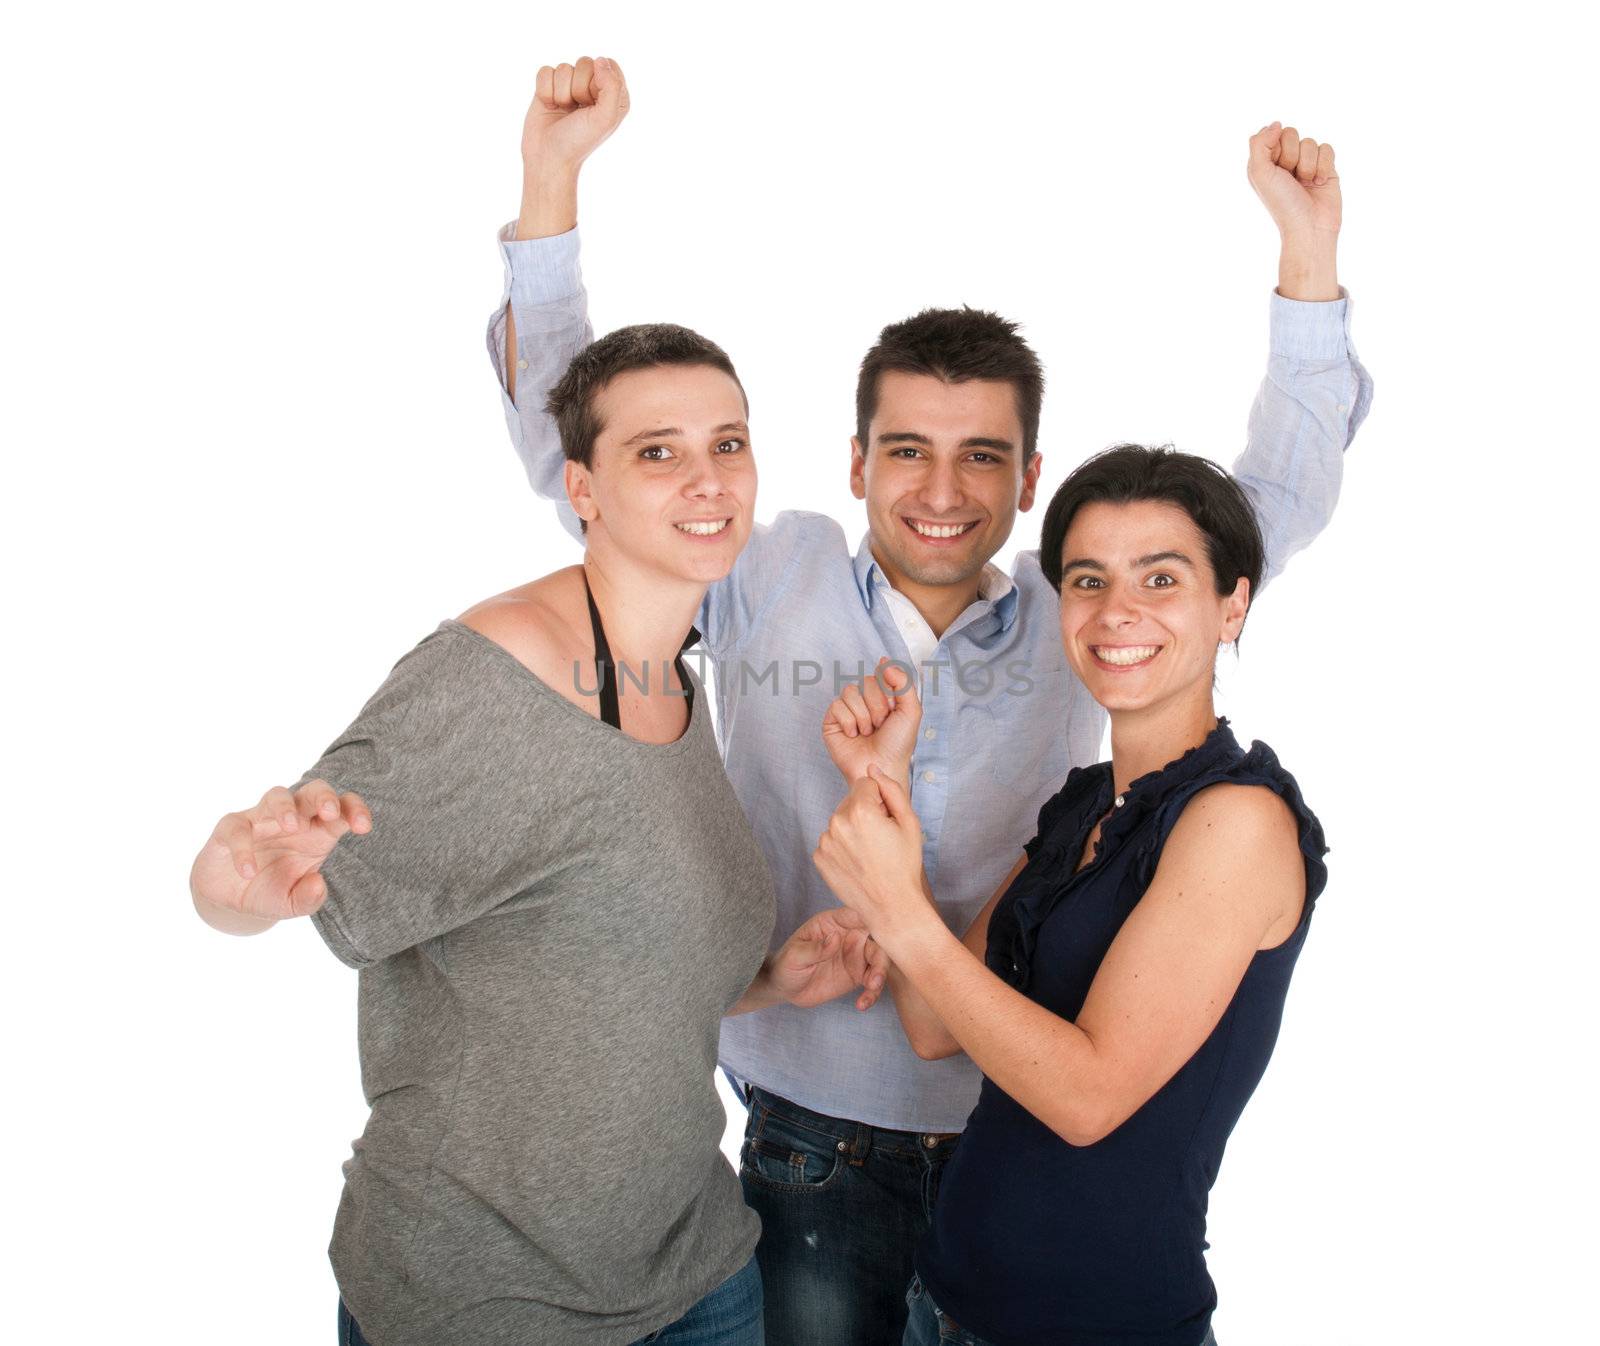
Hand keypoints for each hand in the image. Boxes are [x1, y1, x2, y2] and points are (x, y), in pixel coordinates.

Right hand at [190, 780, 369, 923]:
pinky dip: (242, 846)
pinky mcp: (230, 828)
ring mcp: (261, 820)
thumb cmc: (270, 891)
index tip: (363, 827)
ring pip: (276, 795)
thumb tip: (318, 884)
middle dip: (324, 796)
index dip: (355, 810)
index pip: (342, 809)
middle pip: (313, 791)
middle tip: (330, 813)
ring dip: (285, 807)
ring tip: (292, 826)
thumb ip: (309, 899)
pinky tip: (248, 871)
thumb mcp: (292, 904)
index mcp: (318, 832)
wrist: (230, 900)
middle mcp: (293, 820)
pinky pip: (236, 827)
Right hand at [522, 56, 629, 173]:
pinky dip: (545, 91)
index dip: (598, 81)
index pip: (608, 65)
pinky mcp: (549, 86)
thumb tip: (600, 60)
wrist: (548, 156)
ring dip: (561, 93)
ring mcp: (570, 85)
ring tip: (563, 111)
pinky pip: (545, 72)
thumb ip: (611, 87)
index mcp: (613, 94)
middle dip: (578, 88)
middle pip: (585, 62)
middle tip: (577, 111)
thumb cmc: (579, 141)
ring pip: (563, 67)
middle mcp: (593, 87)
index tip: (593, 104)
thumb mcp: (604, 118)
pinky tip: (550, 106)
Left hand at [767, 907, 889, 1010]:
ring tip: (872, 987)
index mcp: (833, 923)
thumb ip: (814, 948)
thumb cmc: (786, 965)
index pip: (855, 915)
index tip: (877, 929)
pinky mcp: (858, 975)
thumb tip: (835, 938)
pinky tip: (862, 1004)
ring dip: (880, 973)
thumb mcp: (794, 956)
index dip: (870, 919)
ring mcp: (855, 955)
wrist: (786, 988)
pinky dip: (872, 993)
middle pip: (875, 937)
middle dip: (880, 952)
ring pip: (879, 959)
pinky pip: (873, 982)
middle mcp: (849, 936)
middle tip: (876, 972)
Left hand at [813, 767, 929, 945]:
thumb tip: (873, 768)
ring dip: (852, 829)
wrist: (891, 906)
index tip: (887, 821)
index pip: (866, 784)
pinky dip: (842, 846)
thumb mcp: (909, 822)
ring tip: (869, 853)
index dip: (880, 800)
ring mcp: (825, 842)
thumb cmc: (904, 865)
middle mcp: (837, 823)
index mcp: (860, 810)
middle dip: (864, 812)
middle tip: (880, 840)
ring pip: (840, 821)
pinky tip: (857, 861)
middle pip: (851, 801)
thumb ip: (891, 789)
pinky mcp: (819, 857)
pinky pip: (831, 840)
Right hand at [822, 658, 921, 784]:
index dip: (888, 690)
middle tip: (881, 724)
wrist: (882, 767)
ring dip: (863, 716)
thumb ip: (903, 683)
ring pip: (850, 692)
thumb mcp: (911, 711)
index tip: (893, 708)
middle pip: (866, 681)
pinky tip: (853, 735)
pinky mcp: (832, 721)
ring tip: (868, 732)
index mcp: (883, 694)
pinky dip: (849, 722)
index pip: (881, 673)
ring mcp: (847, 709)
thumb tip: (884, 661)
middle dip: (877, 705)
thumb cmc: (898, 743)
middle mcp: (864, 699)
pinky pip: (836, 706)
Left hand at [1248, 122, 1339, 240]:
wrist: (1310, 225)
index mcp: (1264, 162)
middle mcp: (1284, 161)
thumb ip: (1259, 144)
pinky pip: (1327, 148)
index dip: (1275, 149)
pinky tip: (1319, 183)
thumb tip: (1277, 123)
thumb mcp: (1260, 174)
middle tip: (1290, 179)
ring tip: (1306, 184)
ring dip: (1308, 165)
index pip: (1272, 133)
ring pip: (1310, 142)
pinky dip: (1324, 166)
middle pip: (1291, 133)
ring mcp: (1305, 163)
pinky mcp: (1325, 167)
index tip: (1275, 170)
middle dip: (1292, 156)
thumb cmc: (1282, 203)